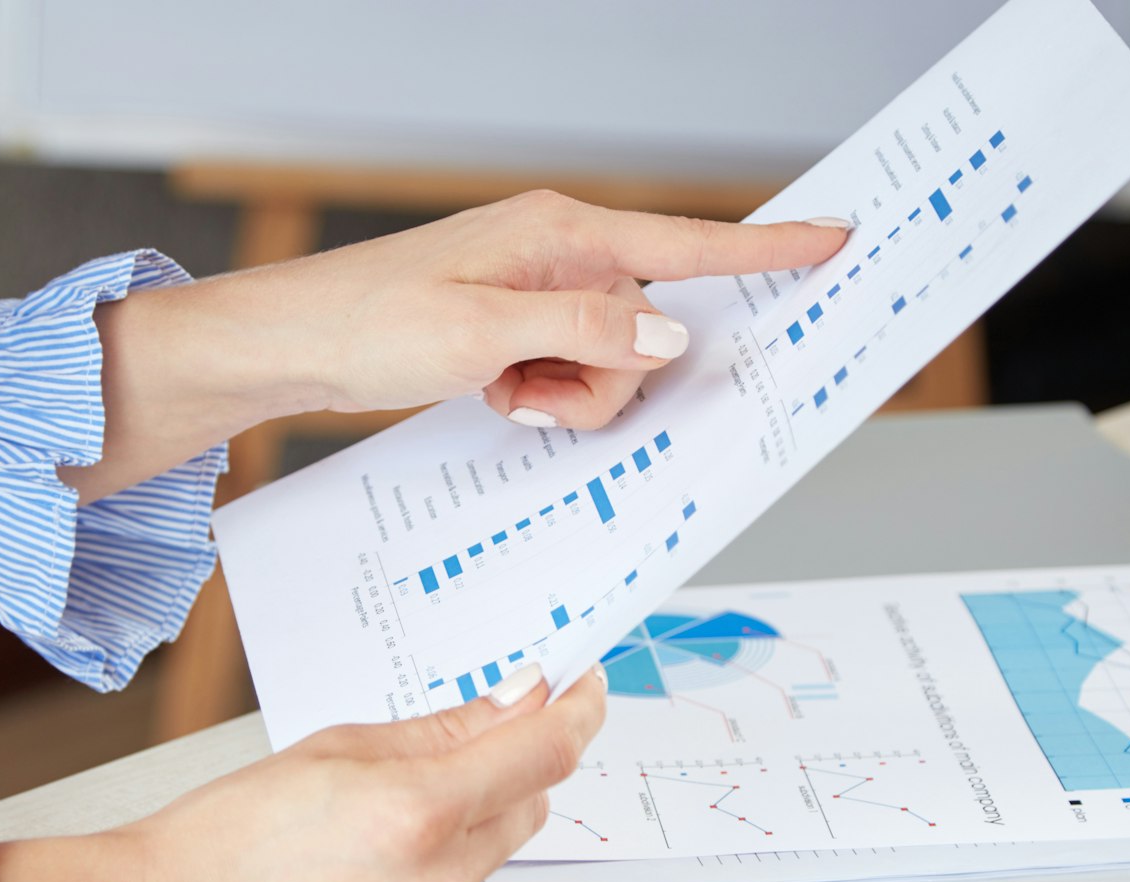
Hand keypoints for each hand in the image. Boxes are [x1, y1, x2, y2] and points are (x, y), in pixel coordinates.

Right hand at [0, 662, 605, 881]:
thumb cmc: (221, 837)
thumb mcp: (332, 749)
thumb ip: (440, 729)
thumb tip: (516, 702)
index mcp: (414, 812)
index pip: (544, 751)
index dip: (576, 709)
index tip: (584, 687)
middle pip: (526, 804)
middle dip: (503, 768)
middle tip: (448, 750)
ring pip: (489, 860)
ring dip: (460, 830)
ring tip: (367, 831)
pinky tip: (360, 881)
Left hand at [67, 193, 850, 498]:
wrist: (293, 344)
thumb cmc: (369, 324)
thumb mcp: (480, 336)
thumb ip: (585, 335)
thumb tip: (671, 338)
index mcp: (562, 234)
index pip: (685, 243)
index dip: (763, 248)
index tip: (835, 239)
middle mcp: (561, 254)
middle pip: (651, 330)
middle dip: (609, 380)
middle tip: (527, 389)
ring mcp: (540, 292)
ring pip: (614, 365)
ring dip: (568, 398)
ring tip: (499, 390)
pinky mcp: (519, 326)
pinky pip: (572, 374)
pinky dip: (543, 397)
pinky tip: (494, 393)